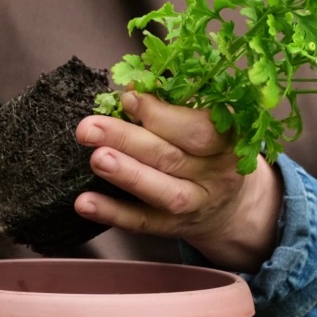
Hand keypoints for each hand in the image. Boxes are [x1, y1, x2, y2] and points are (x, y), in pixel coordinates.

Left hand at [74, 92, 283, 273]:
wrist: (231, 205)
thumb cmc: (211, 151)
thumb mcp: (207, 123)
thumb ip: (173, 106)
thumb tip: (131, 89)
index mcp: (228, 141)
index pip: (198, 129)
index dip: (161, 115)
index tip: (128, 99)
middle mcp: (216, 176)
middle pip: (171, 158)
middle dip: (128, 140)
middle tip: (91, 128)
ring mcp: (196, 205)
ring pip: (161, 191)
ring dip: (126, 174)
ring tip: (96, 159)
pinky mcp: (174, 227)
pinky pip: (143, 222)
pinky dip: (113, 213)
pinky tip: (85, 203)